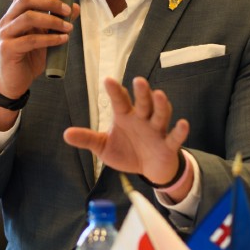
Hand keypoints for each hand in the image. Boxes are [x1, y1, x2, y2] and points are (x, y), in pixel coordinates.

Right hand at [0, 0, 77, 127]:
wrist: (16, 80)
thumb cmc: (30, 55)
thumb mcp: (47, 35)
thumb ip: (58, 20)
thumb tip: (75, 7)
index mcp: (15, 13)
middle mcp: (8, 20)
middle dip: (50, 1)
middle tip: (67, 10)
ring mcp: (6, 34)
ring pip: (28, 17)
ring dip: (52, 20)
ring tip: (69, 27)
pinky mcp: (8, 49)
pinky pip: (30, 39)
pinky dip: (50, 38)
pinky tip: (62, 39)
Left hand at [64, 76, 190, 191]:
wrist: (149, 169)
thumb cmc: (127, 151)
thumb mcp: (104, 147)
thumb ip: (87, 139)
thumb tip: (65, 134)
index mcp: (126, 117)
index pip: (120, 101)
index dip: (114, 91)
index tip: (107, 79)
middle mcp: (142, 119)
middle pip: (143, 103)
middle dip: (141, 92)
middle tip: (138, 80)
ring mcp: (157, 131)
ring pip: (160, 115)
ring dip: (160, 105)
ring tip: (159, 95)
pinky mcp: (168, 145)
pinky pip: (174, 137)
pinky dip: (180, 131)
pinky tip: (183, 124)